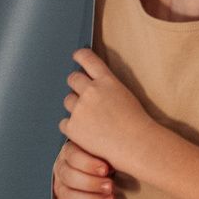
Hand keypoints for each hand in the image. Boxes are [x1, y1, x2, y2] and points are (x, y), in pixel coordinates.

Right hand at [52, 142, 115, 198]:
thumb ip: (107, 152)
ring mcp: (59, 187)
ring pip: (68, 196)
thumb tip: (116, 161)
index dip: (89, 164)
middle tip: (110, 186)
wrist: (101, 169)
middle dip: (92, 184)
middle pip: (69, 178)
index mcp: (70, 151)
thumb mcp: (106, 150)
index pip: (73, 157)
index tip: (106, 170)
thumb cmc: (105, 157)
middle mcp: (61, 168)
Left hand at [60, 49, 158, 171]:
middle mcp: (91, 91)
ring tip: (90, 118)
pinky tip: (84, 131)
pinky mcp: (72, 127)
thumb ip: (106, 87)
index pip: (88, 60)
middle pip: (73, 78)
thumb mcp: (124, 94)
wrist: (135, 143)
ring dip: (75, 106)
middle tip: (80, 92)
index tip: (76, 55)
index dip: (80, 55)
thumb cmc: (135, 122)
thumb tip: (91, 85)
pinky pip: (64, 122)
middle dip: (75, 83)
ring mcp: (80, 109)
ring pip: (68, 100)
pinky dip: (72, 126)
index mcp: (107, 81)